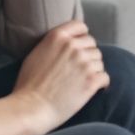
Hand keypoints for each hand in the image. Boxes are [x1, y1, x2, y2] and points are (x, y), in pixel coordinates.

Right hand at [11, 20, 108, 134]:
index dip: (82, 37)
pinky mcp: (92, 80)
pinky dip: (101, 83)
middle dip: (88, 55)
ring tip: (84, 80)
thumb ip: (53, 44)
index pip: (81, 26)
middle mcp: (73, 46)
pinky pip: (105, 77)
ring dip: (94, 70)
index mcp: (58, 36)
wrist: (32, 107)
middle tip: (80, 68)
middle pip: (92, 44)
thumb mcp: (36, 53)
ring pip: (99, 61)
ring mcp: (84, 62)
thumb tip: (66, 43)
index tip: (80, 46)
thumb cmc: (28, 84)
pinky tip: (95, 89)